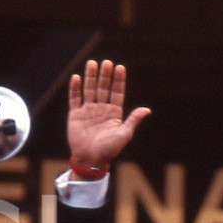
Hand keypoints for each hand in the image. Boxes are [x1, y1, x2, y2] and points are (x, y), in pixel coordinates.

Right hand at [67, 59, 150, 175]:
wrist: (91, 160)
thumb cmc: (109, 150)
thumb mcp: (124, 134)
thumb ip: (133, 120)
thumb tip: (147, 110)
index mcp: (114, 113)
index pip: (117, 92)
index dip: (118, 80)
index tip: (120, 67)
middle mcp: (101, 109)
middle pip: (103, 88)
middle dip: (105, 75)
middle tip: (107, 62)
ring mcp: (88, 111)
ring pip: (89, 90)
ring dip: (91, 77)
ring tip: (92, 63)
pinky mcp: (75, 115)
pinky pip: (75, 99)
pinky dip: (75, 88)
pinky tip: (77, 77)